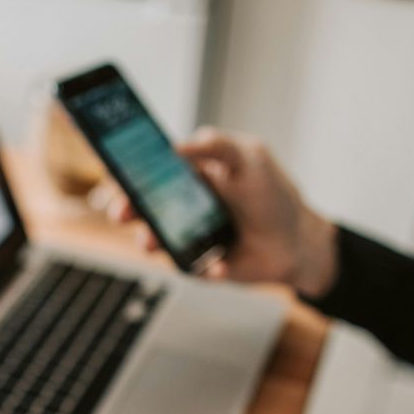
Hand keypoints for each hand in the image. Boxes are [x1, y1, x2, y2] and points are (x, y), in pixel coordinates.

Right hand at [109, 127, 338, 297]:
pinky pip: (188, 267)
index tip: (115, 174)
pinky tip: (219, 264)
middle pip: (142, 206)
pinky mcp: (198, 265)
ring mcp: (187, 236)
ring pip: (155, 239)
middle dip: (127, 208)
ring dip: (150, 241)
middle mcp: (183, 205)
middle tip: (121, 212)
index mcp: (190, 175)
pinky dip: (202, 267)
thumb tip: (176, 145)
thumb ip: (216, 145)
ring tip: (152, 244)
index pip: (149, 170)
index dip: (128, 172)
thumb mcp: (250, 158)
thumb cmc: (273, 196)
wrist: (297, 244)